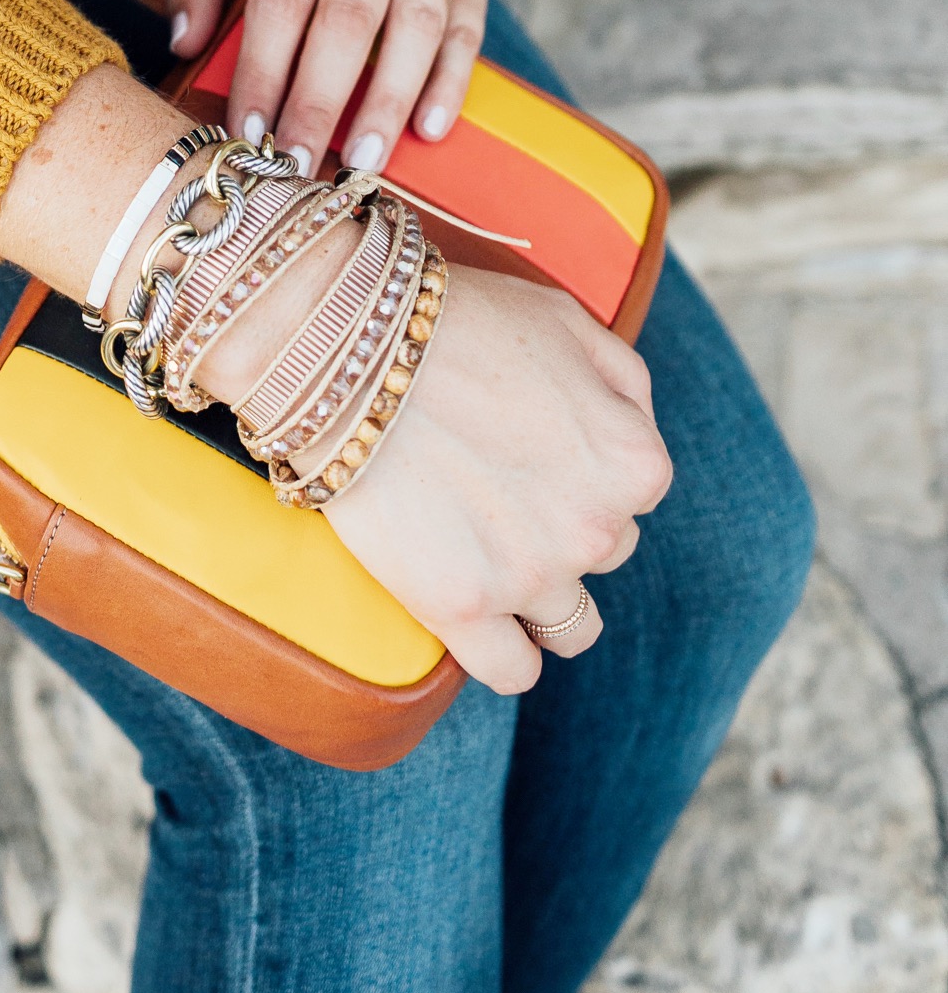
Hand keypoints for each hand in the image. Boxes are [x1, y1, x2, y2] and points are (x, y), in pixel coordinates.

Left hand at [167, 0, 487, 176]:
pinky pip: (464, 34)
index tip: (249, 132)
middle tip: (300, 162)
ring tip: (362, 160)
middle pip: (349, 18)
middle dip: (321, 99)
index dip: (264, 69)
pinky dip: (449, 84)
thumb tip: (185, 43)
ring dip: (389, 99)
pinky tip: (428, 131)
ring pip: (416, 26)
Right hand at [320, 269, 671, 691]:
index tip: (535, 452)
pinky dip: (503, 651)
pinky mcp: (461, 608)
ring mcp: (530, 576)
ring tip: (487, 552)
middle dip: (561, 526)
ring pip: (569, 626)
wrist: (355, 347)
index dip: (584, 472)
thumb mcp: (572, 322)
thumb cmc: (460, 322)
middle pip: (603, 555)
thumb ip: (625, 386)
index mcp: (634, 461)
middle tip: (498, 487)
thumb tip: (632, 435)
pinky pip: (513, 670)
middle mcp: (596, 528)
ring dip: (538, 595)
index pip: (636, 496)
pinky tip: (476, 614)